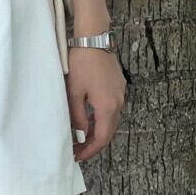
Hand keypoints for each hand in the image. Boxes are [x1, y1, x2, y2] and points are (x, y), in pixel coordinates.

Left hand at [66, 48, 125, 162]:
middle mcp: (118, 103)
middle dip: (93, 144)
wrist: (94, 39)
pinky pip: (111, 109)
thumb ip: (78, 115)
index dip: (90, 150)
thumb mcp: (74, 92)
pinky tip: (88, 119)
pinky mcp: (118, 86)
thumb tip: (80, 134)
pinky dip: (101, 119)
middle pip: (108, 132)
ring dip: (97, 132)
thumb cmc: (81, 64)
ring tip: (80, 137)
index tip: (77, 156)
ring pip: (110, 121)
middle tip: (76, 150)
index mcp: (108, 107)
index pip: (102, 138)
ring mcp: (120, 94)